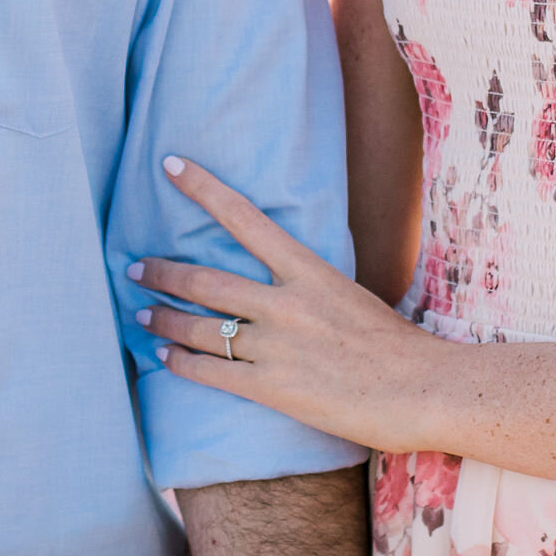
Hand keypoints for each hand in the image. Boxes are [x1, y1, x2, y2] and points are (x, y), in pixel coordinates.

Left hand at [133, 155, 441, 453]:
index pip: (246, 218)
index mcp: (311, 271)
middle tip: (132, 266)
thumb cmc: (397, 347)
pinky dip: (180, 362)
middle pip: (205, 279)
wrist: (423, 391)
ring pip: (200, 326)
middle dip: (162, 272)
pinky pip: (210, 372)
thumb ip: (312, 288)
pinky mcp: (273, 389)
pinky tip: (164, 357)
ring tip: (141, 314)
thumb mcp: (353, 297)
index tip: (171, 164)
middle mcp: (287, 303)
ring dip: (163, 318)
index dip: (203, 188)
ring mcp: (277, 347)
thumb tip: (283, 285)